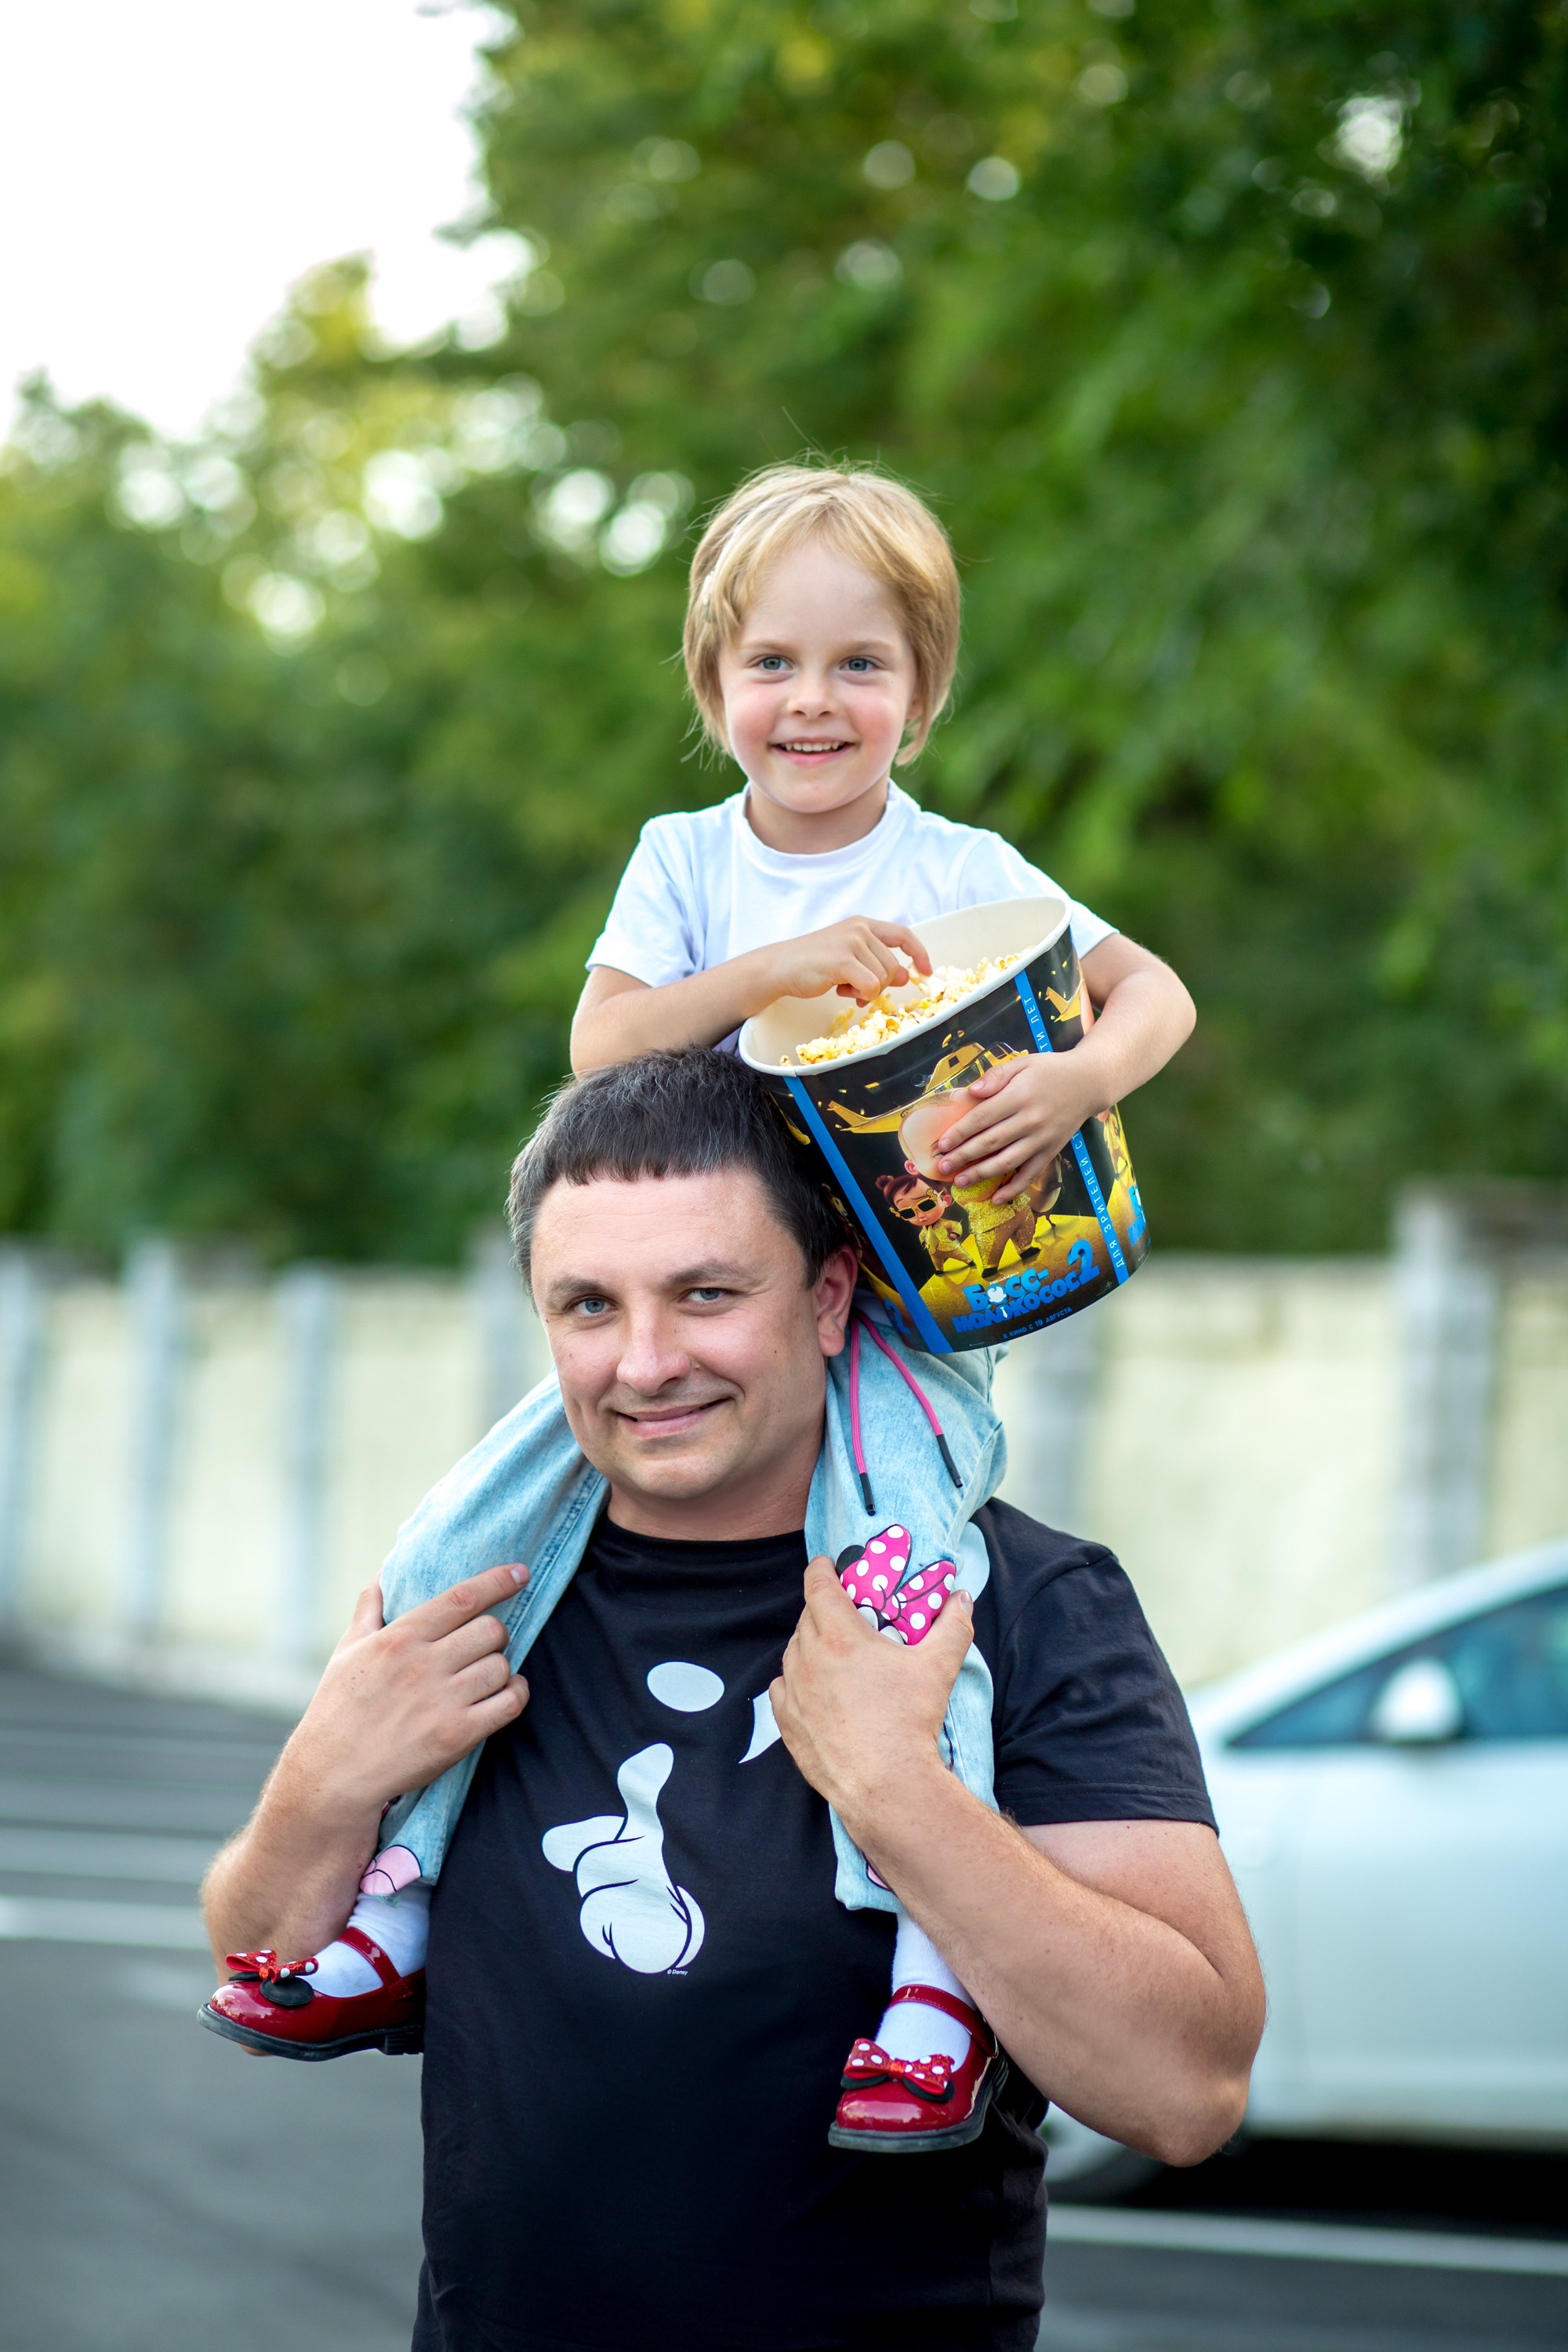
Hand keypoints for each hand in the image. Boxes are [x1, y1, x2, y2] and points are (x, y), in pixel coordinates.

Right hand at [291, 1561, 532, 1820]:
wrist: (332, 1775)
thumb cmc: (338, 1708)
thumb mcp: (347, 1650)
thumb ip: (369, 1608)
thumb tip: (384, 1573)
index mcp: (400, 1638)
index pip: (462, 1598)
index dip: (497, 1581)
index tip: (519, 1572)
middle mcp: (424, 1665)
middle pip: (490, 1630)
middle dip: (495, 1634)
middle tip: (485, 1644)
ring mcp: (443, 1701)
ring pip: (502, 1665)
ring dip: (501, 1667)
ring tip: (485, 1674)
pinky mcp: (458, 1735)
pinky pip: (510, 1703)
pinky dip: (516, 1694)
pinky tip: (506, 1693)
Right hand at [763, 918, 931, 1006]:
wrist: (780, 967)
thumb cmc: (813, 964)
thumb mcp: (849, 960)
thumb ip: (876, 964)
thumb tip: (905, 976)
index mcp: (863, 924)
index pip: (903, 934)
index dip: (919, 952)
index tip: (926, 971)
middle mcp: (859, 929)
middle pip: (892, 965)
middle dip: (880, 985)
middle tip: (857, 990)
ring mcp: (851, 942)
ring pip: (883, 978)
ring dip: (866, 992)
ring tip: (843, 987)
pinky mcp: (842, 960)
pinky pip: (870, 986)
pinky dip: (860, 995)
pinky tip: (840, 991)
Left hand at [769, 1557, 973, 1829]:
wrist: (885, 1783)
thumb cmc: (910, 1721)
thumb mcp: (939, 1667)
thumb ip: (952, 1626)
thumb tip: (962, 1599)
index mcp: (841, 1636)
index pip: (818, 1587)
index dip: (821, 1570)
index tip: (825, 1564)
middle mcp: (809, 1658)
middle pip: (807, 1618)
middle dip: (822, 1609)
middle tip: (843, 1612)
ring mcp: (794, 1691)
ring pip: (792, 1652)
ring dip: (807, 1643)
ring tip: (830, 1650)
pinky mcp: (787, 1723)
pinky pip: (782, 1688)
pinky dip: (793, 1680)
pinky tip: (809, 1686)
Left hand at [932, 1052, 1101, 1202]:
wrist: (1088, 1082)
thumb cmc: (1050, 1070)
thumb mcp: (1022, 1063)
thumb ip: (996, 1076)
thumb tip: (971, 1091)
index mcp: (1019, 1096)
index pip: (981, 1118)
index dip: (959, 1132)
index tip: (941, 1144)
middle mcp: (1030, 1120)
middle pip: (989, 1142)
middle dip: (962, 1157)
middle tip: (942, 1167)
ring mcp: (1042, 1139)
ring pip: (1007, 1162)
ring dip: (981, 1174)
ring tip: (960, 1182)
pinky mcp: (1051, 1151)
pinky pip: (1031, 1174)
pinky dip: (1014, 1189)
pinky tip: (997, 1198)